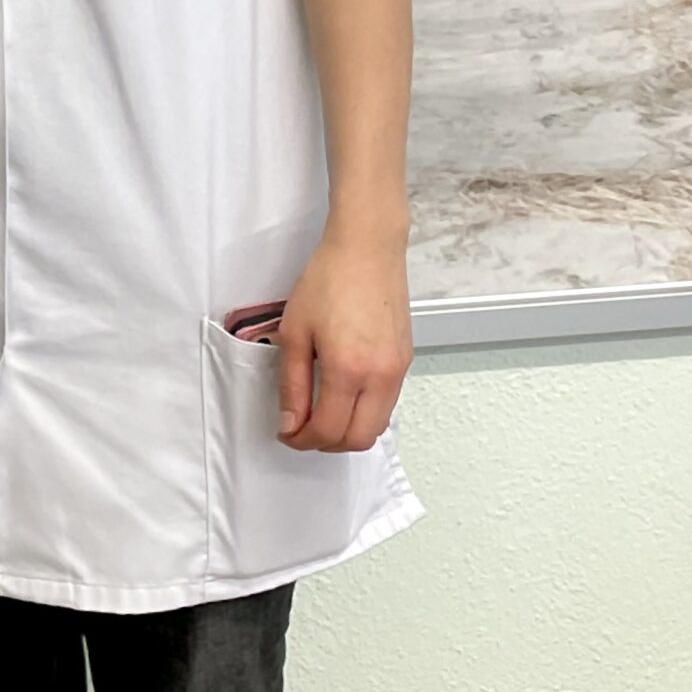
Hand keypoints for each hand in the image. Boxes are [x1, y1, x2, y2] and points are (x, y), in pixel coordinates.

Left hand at [275, 225, 412, 451]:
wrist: (367, 249)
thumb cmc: (327, 280)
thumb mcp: (295, 330)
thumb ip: (292, 383)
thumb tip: (290, 423)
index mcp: (348, 370)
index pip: (328, 430)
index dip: (303, 439)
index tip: (286, 432)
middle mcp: (380, 378)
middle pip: (358, 439)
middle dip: (327, 443)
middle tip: (302, 427)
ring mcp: (398, 371)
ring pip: (377, 426)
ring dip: (348, 430)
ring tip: (320, 411)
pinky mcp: (405, 362)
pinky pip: (387, 405)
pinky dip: (364, 412)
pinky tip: (343, 394)